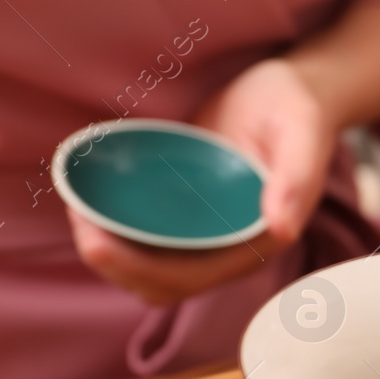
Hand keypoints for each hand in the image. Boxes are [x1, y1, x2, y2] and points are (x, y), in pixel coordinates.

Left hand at [67, 58, 336, 305]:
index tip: (96, 241)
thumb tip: (282, 228)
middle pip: (159, 283)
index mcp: (254, 245)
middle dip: (114, 264)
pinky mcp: (185, 217)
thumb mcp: (302, 132)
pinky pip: (144, 240)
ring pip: (147, 268)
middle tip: (78, 219)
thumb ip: (297, 178)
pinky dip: (114, 231)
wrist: (289, 95)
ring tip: (77, 209)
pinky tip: (89, 200)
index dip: (138, 269)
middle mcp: (227, 251)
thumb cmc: (297, 111)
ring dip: (109, 252)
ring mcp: (203, 236)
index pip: (189, 278)